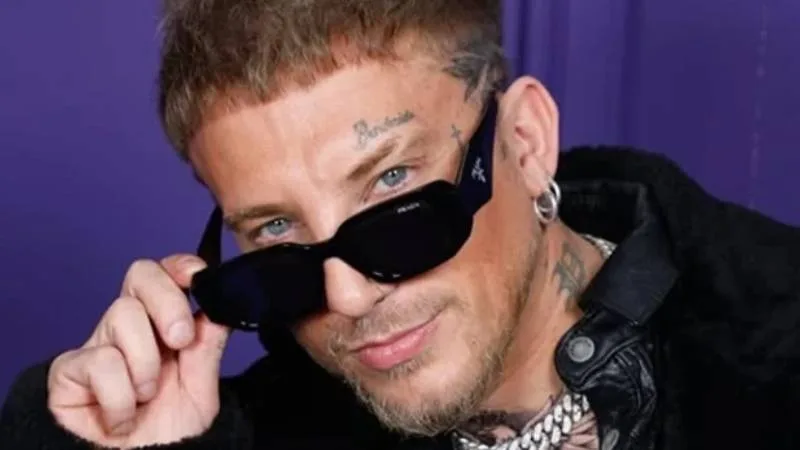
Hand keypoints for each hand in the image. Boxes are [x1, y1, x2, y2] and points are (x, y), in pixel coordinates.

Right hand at [47, 254, 230, 447]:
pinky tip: (122, 416)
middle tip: (180, 341)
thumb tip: (219, 306)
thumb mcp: (202, 390)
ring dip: (146, 364)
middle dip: (167, 302)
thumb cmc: (167, 433)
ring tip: (146, 397)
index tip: (198, 277)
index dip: (179, 266)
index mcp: (163, 326)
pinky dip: (121, 396)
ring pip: (123, 315)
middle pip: (140, 275)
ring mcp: (99, 345)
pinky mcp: (69, 370)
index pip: (165, 275)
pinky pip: (100, 361)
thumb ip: (208, 348)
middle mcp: (131, 328)